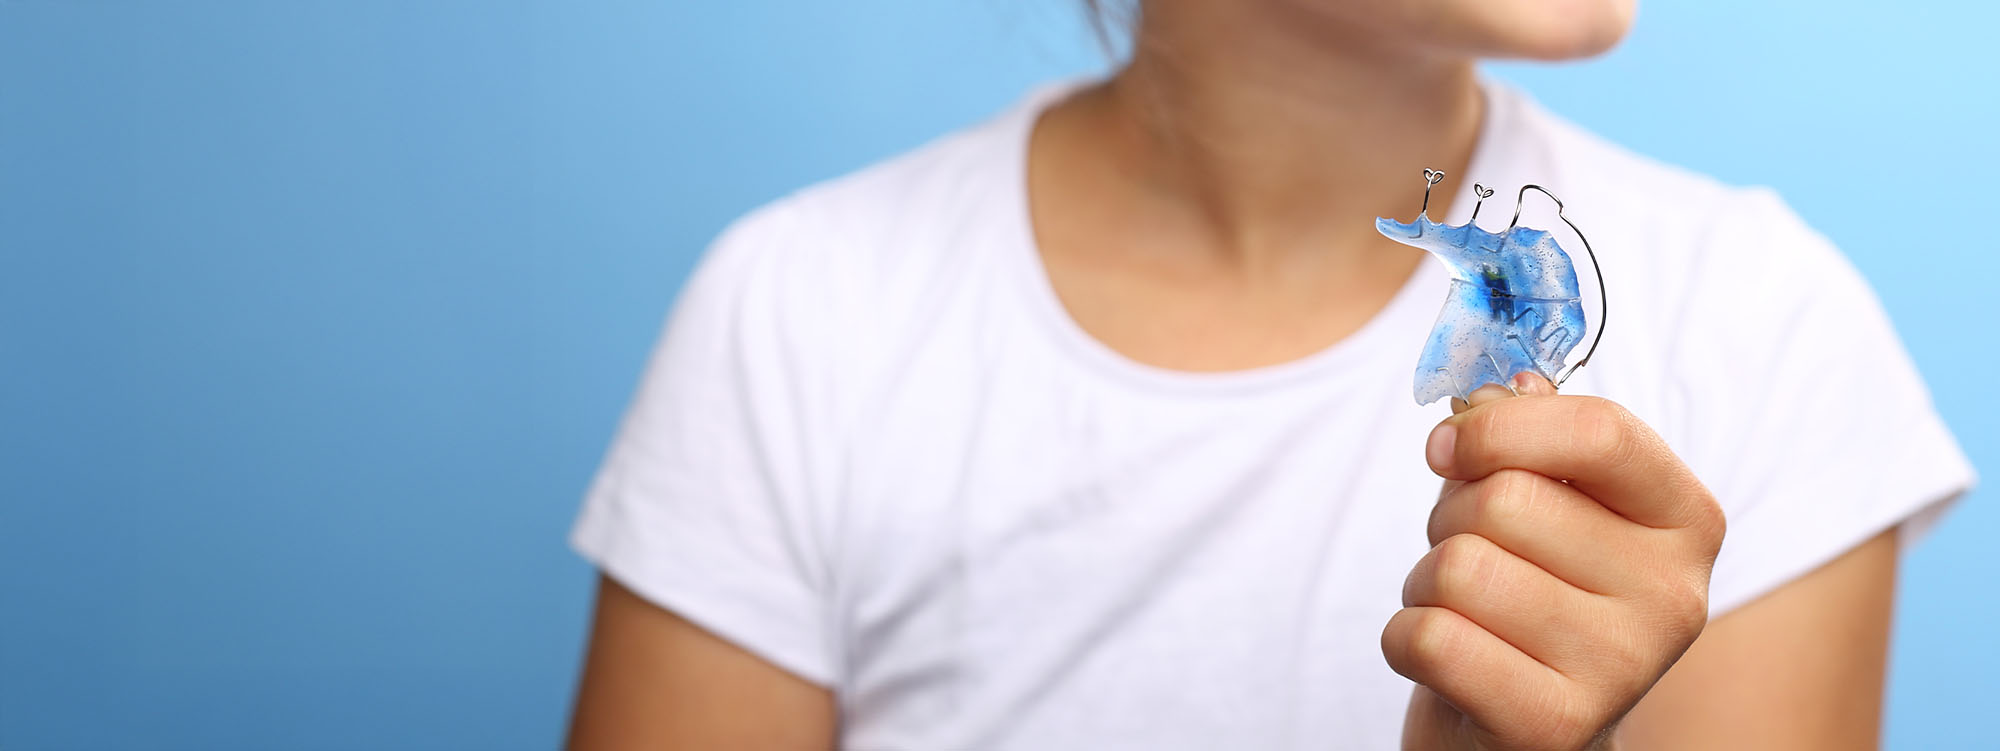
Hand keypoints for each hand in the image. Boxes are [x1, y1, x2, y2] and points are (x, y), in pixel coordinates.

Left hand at [1381, 373, 1725, 750]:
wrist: (1525, 726)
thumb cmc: (1529, 593)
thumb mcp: (1542, 503)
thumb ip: (1523, 436)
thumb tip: (1496, 386)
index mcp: (1685, 520)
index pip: (1599, 432)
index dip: (1498, 426)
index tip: (1447, 445)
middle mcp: (1675, 597)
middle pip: (1507, 501)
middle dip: (1451, 519)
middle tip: (1467, 556)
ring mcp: (1623, 669)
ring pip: (1460, 568)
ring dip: (1427, 583)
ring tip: (1464, 611)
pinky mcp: (1554, 726)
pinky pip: (1429, 637)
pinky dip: (1406, 639)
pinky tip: (1446, 658)